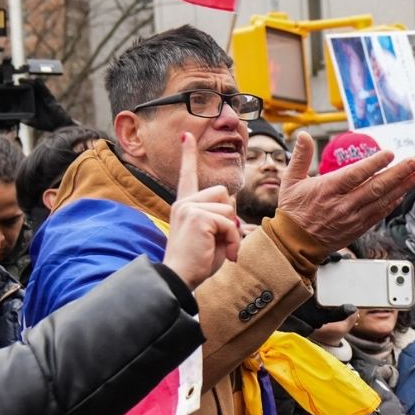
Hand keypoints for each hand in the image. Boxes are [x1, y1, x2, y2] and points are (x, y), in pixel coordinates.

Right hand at [162, 133, 243, 287]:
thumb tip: (232, 208)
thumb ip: (221, 217)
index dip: (188, 155)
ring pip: (229, 208)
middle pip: (224, 193)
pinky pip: (230, 222)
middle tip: (222, 241)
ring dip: (232, 232)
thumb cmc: (198, 263)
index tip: (187, 136)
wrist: (181, 279)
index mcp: (185, 206)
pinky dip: (234, 240)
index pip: (188, 176)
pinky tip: (226, 254)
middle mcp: (184, 203)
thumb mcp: (213, 236)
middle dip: (230, 217)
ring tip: (223, 250)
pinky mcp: (197, 216)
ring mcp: (189, 208)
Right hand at [275, 131, 414, 251]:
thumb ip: (300, 157)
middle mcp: (342, 205)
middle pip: (375, 188)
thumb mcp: (291, 181)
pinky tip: (402, 194)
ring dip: (401, 188)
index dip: (374, 164)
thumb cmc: (293, 212)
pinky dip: (391, 204)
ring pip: (381, 201)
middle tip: (413, 163)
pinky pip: (378, 215)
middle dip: (397, 174)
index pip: (355, 175)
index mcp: (327, 190)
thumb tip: (303, 135)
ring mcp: (351, 218)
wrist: (294, 244)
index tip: (389, 154)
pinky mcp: (357, 229)